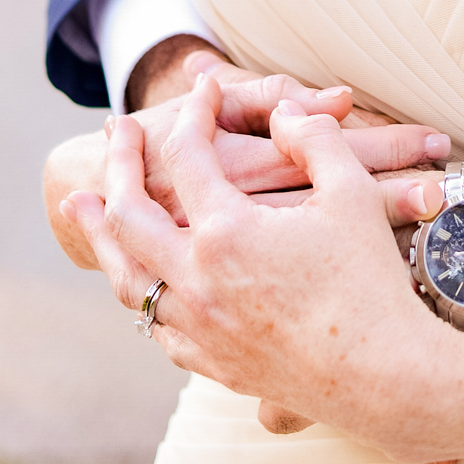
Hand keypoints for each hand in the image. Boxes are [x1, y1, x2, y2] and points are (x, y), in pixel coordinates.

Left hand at [58, 76, 463, 463]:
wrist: (380, 376)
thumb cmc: (369, 281)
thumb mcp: (350, 191)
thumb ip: (314, 138)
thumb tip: (287, 112)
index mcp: (227, 233)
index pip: (190, 156)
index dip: (196, 112)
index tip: (205, 86)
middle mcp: (197, 283)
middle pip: (129, 216)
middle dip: (118, 165)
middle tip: (116, 130)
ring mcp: (198, 329)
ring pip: (127, 278)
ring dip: (101, 235)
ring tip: (84, 207)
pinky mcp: (212, 364)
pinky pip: (156, 325)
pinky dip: (139, 292)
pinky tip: (141, 281)